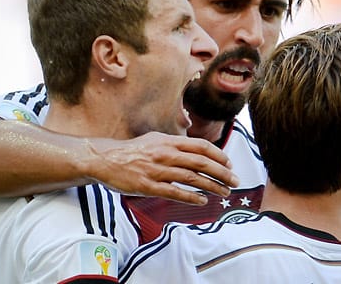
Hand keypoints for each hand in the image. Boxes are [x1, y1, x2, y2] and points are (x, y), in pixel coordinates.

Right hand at [85, 132, 238, 205]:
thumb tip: (198, 150)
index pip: (201, 146)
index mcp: (169, 141)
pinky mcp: (149, 186)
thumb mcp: (156, 139)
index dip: (219, 155)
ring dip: (212, 186)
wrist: (105, 159)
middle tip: (235, 181)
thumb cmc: (133, 151)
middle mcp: (166, 154)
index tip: (229, 164)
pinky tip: (203, 201)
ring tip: (224, 192)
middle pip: (202, 163)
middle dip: (223, 173)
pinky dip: (192, 197)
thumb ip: (176, 144)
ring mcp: (157, 171)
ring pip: (192, 179)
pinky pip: (175, 193)